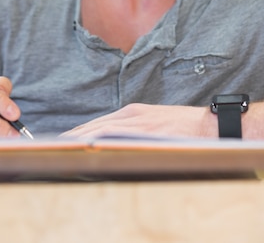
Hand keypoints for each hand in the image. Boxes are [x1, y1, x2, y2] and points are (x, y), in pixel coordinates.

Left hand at [63, 103, 215, 138]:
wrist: (211, 127)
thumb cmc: (188, 132)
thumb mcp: (159, 129)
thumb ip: (139, 135)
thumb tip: (122, 150)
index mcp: (135, 113)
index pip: (100, 124)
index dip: (81, 132)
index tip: (65, 141)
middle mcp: (132, 114)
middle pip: (95, 124)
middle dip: (74, 134)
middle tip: (53, 144)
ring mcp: (137, 120)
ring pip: (99, 127)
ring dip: (78, 136)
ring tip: (59, 145)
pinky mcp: (143, 126)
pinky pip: (112, 131)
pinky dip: (94, 136)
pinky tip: (82, 143)